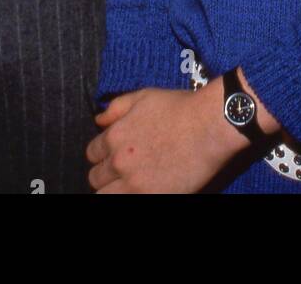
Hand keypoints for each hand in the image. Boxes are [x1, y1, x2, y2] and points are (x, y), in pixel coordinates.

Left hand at [86, 83, 247, 193]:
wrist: (209, 126)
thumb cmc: (179, 107)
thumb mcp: (144, 96)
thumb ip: (116, 107)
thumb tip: (99, 120)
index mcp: (115, 136)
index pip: (92, 153)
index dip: (101, 153)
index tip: (112, 154)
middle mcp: (120, 162)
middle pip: (95, 178)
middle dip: (105, 173)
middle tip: (121, 170)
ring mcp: (135, 184)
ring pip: (105, 196)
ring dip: (112, 190)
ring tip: (127, 184)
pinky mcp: (152, 197)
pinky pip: (127, 203)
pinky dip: (129, 196)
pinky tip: (140, 190)